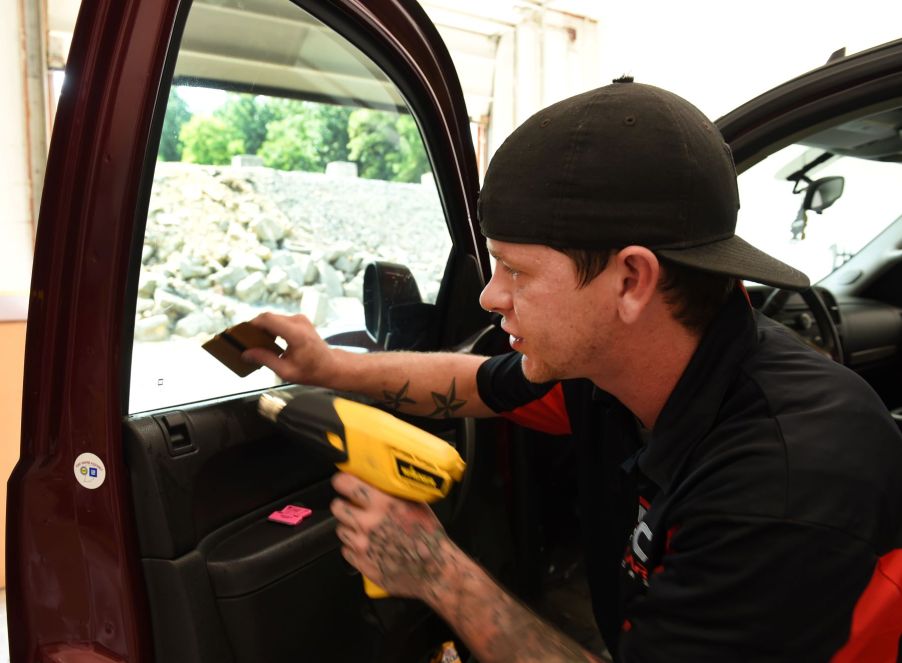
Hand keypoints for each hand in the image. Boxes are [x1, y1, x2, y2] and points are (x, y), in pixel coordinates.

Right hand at [242, 312, 337, 385]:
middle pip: (269, 317)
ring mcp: (300, 319)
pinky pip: (279, 320)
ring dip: (262, 328)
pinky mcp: (300, 320)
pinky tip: (266, 341)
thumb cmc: (311, 371)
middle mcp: (298, 322)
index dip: (252, 324)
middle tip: (244, 340)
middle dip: (254, 327)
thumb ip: (265, 360)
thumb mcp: (286, 371)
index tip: (241, 333)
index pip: (268, 320)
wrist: (331, 366)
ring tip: (254, 342)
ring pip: (273, 318)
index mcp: (296, 334)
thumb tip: (246, 354)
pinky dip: (270, 328)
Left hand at [330, 472, 451, 600]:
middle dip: (343, 505)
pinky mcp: (362, 564)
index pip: (347, 485)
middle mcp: (368, 523)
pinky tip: (369, 547)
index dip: (342, 482)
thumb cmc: (428, 536)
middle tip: (351, 506)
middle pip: (337, 507)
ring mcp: (363, 545)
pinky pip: (347, 551)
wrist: (435, 570)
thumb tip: (378, 483)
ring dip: (350, 528)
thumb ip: (393, 494)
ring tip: (364, 530)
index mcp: (383, 504)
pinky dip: (354, 548)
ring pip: (341, 529)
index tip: (342, 482)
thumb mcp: (416, 505)